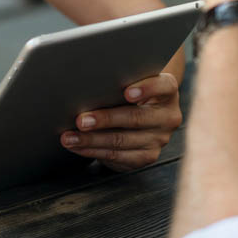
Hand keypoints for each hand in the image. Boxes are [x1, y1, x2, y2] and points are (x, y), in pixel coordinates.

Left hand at [60, 73, 181, 170]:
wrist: (143, 116)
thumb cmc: (129, 92)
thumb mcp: (132, 83)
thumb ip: (120, 81)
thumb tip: (85, 86)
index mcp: (167, 91)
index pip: (163, 87)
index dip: (146, 89)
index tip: (127, 92)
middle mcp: (167, 116)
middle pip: (136, 118)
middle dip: (105, 119)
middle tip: (81, 120)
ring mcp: (159, 139)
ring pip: (122, 140)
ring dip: (91, 140)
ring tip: (70, 137)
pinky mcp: (148, 156)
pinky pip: (117, 156)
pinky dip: (93, 151)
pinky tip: (78, 147)